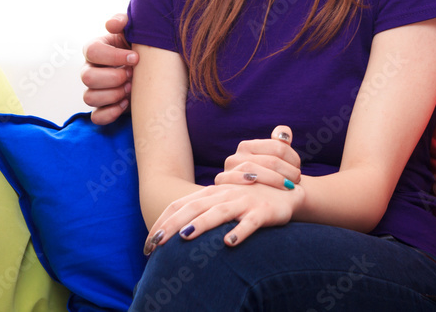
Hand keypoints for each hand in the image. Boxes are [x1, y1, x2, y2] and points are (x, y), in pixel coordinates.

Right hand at [81, 13, 138, 124]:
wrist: (156, 69)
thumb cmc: (142, 47)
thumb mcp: (135, 31)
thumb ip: (123, 22)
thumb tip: (111, 25)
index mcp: (97, 49)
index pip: (91, 51)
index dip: (113, 56)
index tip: (135, 58)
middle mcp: (91, 70)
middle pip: (86, 77)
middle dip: (113, 77)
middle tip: (132, 75)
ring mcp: (96, 90)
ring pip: (89, 97)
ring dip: (112, 94)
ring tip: (131, 89)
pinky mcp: (104, 108)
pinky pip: (96, 117)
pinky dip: (111, 112)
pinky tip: (126, 104)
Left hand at [143, 181, 303, 253]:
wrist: (287, 192)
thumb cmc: (250, 200)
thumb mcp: (225, 202)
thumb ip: (203, 210)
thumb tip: (175, 231)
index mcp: (212, 193)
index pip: (181, 205)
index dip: (163, 222)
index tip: (148, 243)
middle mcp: (225, 194)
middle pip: (194, 208)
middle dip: (173, 225)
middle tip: (156, 243)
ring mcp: (244, 202)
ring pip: (220, 212)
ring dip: (202, 224)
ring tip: (186, 236)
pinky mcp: (263, 212)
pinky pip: (250, 222)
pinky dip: (240, 231)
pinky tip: (229, 243)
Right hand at [214, 125, 301, 190]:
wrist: (248, 201)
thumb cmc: (265, 180)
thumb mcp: (273, 163)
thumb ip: (280, 145)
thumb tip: (285, 135)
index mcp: (248, 146)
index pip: (277, 147)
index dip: (292, 157)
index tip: (299, 168)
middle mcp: (236, 156)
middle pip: (269, 160)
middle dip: (287, 170)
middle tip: (297, 179)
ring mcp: (228, 169)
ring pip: (253, 168)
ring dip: (274, 178)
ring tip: (288, 185)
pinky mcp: (221, 182)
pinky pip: (230, 178)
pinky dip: (243, 179)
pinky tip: (256, 183)